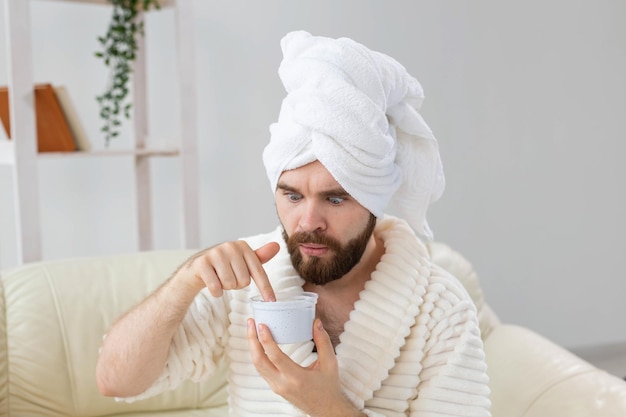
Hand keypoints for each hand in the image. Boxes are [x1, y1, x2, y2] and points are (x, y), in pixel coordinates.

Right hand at [177, 241, 279, 300]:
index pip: (258, 271)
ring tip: (220, 279)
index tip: (272, 301)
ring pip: (230, 284)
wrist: (196, 269)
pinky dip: (215, 291)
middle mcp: (230, 246)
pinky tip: (212, 284)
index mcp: (243, 246)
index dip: (265, 288)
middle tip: (229, 278)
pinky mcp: (202, 262)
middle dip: (237, 285)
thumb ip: (259, 257)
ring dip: (225, 287)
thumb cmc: (223, 266)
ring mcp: (215, 253)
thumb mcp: (242, 262)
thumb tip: (277, 246)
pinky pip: (216, 287)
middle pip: (244, 281)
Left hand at [247, 318, 364, 416]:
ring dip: (253, 347)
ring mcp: (277, 387)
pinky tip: (258, 343)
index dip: (266, 340)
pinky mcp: (275, 387)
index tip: (261, 325)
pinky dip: (257, 355)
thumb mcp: (330, 363)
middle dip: (252, 340)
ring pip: (257, 366)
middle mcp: (282, 384)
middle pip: (259, 361)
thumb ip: (323, 341)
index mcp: (296, 378)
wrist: (326, 409)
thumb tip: (316, 322)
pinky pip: (261, 370)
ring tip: (251, 330)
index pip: (275, 357)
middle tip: (251, 322)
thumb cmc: (328, 386)